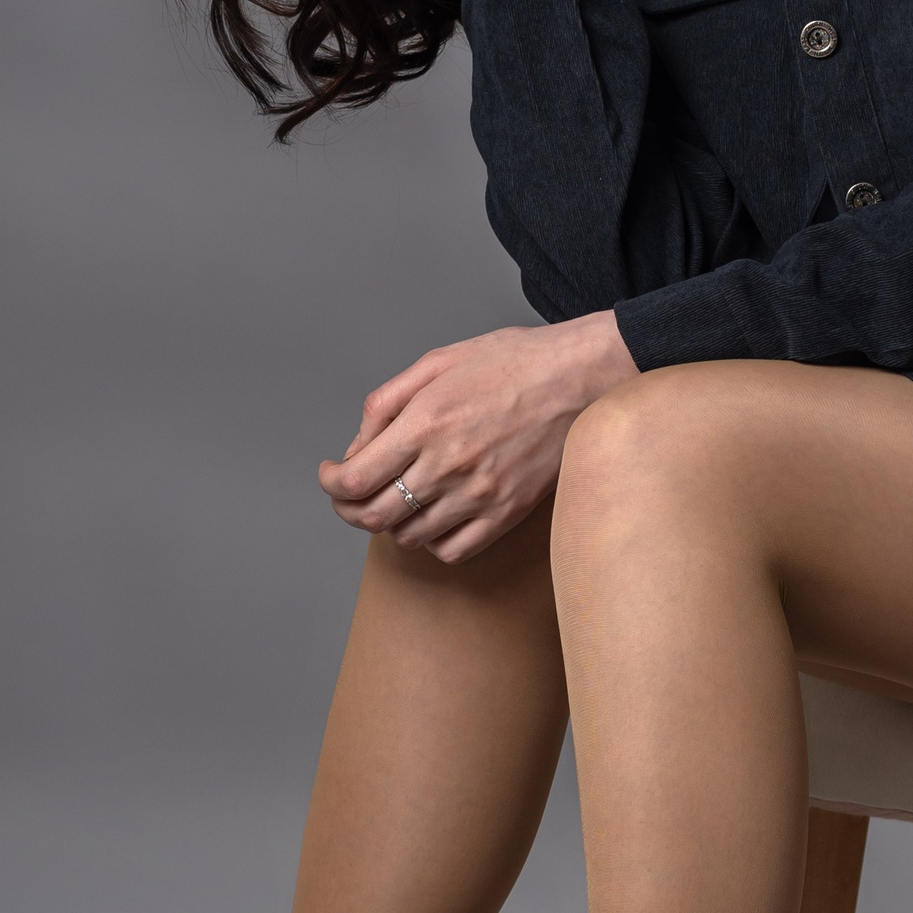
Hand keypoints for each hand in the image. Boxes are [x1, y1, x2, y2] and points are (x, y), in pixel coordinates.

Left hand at [318, 311, 638, 561]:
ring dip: (391, 523)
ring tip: (399, 498)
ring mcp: (479, 494)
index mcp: (425, 422)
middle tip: (351, 495)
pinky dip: (433, 541)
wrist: (583, 377)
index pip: (353, 480)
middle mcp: (448, 464)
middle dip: (349, 509)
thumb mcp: (438, 362)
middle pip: (373, 516)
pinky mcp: (507, 512)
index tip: (331, 473)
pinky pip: (452, 550)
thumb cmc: (514, 362)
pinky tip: (435, 516)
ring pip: (409, 536)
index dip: (329, 484)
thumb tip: (356, 448)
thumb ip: (386, 404)